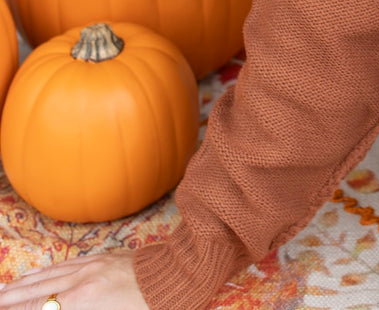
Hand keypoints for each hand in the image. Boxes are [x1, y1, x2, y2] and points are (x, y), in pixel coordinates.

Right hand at [0, 250, 147, 308]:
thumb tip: (57, 309)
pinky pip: (66, 264)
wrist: (178, 274)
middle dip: (11, 299)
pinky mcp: (101, 257)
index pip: (39, 309)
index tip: (2, 307)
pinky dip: (46, 270)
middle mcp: (82, 282)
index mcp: (83, 303)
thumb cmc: (150, 309)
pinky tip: (36, 273)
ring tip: (3, 291)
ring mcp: (91, 266)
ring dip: (22, 285)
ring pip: (49, 276)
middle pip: (37, 293)